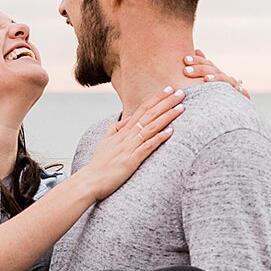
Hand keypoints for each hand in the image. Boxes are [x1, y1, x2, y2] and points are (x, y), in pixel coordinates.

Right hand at [75, 86, 186, 201]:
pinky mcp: (131, 160)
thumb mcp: (105, 141)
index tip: (168, 90)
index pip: (142, 110)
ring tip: (181, 107)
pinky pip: (147, 147)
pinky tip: (171, 132)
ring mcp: (129, 147)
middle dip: (165, 103)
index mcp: (123, 131)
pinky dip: (159, 138)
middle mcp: (127, 136)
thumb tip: (127, 118)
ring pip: (151, 127)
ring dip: (167, 117)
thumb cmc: (99, 164)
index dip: (155, 99)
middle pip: (149, 115)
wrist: (90, 180)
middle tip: (180, 93)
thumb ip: (116, 128)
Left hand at [178, 48, 247, 96]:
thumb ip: (203, 65)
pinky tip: (237, 89)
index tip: (185, 60)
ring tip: (206, 79)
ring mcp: (234, 86)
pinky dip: (241, 91)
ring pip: (225, 80)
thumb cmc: (216, 90)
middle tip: (186, 71)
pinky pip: (244, 93)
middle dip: (200, 70)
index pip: (207, 63)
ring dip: (216, 78)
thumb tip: (197, 50)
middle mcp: (225, 77)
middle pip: (213, 70)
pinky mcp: (242, 96)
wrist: (233, 104)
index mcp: (216, 72)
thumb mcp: (209, 77)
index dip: (197, 60)